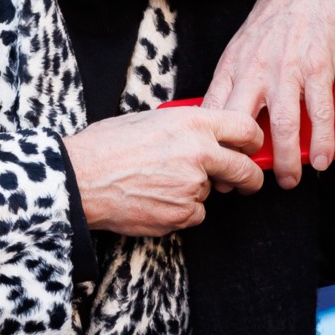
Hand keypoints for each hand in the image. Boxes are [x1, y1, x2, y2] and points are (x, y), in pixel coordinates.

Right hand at [64, 106, 264, 236]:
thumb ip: (183, 127)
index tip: (252, 148)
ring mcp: (192, 186)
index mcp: (192, 122)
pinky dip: (180, 211)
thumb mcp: (148, 120)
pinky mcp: (181, 214)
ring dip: (194, 192)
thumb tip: (201, 135)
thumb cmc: (105, 146)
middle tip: (247, 182)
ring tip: (158, 183)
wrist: (80, 177)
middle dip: (250, 179)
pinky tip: (154, 200)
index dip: (254, 140)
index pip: (245, 128)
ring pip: (209, 193)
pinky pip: (193, 215)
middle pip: (244, 169)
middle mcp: (199, 153)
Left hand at [204, 0, 334, 188]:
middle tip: (245, 184)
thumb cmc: (274, 24)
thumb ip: (234, 84)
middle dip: (242, 160)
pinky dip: (321, 141)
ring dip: (284, 159)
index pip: (213, 112)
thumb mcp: (241, 50)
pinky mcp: (317, 68)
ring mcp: (287, 69)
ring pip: (281, 124)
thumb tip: (223, 124)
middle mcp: (255, 70)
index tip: (214, 170)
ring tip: (289, 180)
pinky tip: (320, 160)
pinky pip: (319, 112)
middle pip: (241, 124)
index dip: (213, 146)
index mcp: (232, 67)